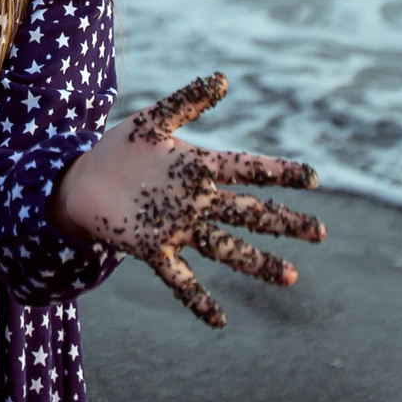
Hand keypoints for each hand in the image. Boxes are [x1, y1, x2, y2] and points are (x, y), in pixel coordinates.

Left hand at [49, 73, 323, 327]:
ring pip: (227, 247)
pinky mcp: (153, 249)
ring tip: (291, 277)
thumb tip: (223, 79)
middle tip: (320, 232)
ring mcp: (178, 228)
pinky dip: (199, 299)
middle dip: (285, 223)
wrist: (81, 180)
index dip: (278, 172)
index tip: (312, 177)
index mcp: (199, 167)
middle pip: (249, 213)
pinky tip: (221, 322)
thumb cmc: (121, 149)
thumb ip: (187, 101)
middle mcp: (196, 201)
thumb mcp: (153, 120)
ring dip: (258, 263)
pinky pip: (180, 279)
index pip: (247, 169)